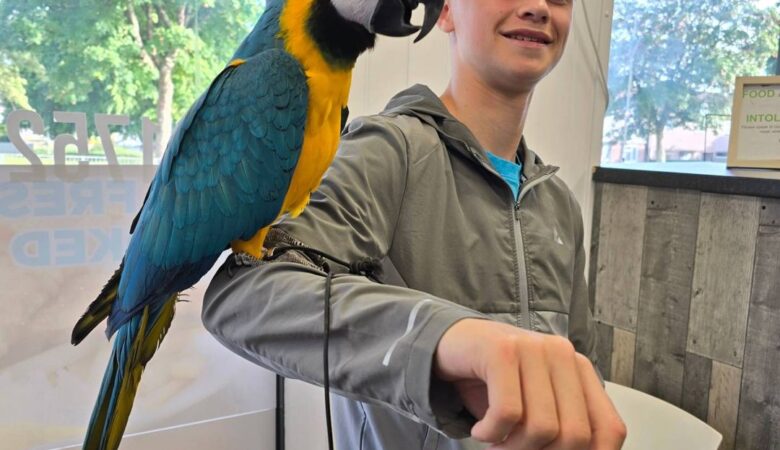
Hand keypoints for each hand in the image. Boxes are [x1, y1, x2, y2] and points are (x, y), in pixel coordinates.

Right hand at [434, 319, 625, 448]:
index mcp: (580, 370)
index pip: (610, 429)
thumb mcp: (536, 405)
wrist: (451, 344)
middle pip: (575, 435)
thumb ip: (562, 427)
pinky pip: (507, 413)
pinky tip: (480, 429)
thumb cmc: (494, 381)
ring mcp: (533, 348)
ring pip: (542, 428)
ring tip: (496, 443)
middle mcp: (563, 354)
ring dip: (512, 448)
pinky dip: (490, 432)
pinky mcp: (502, 350)